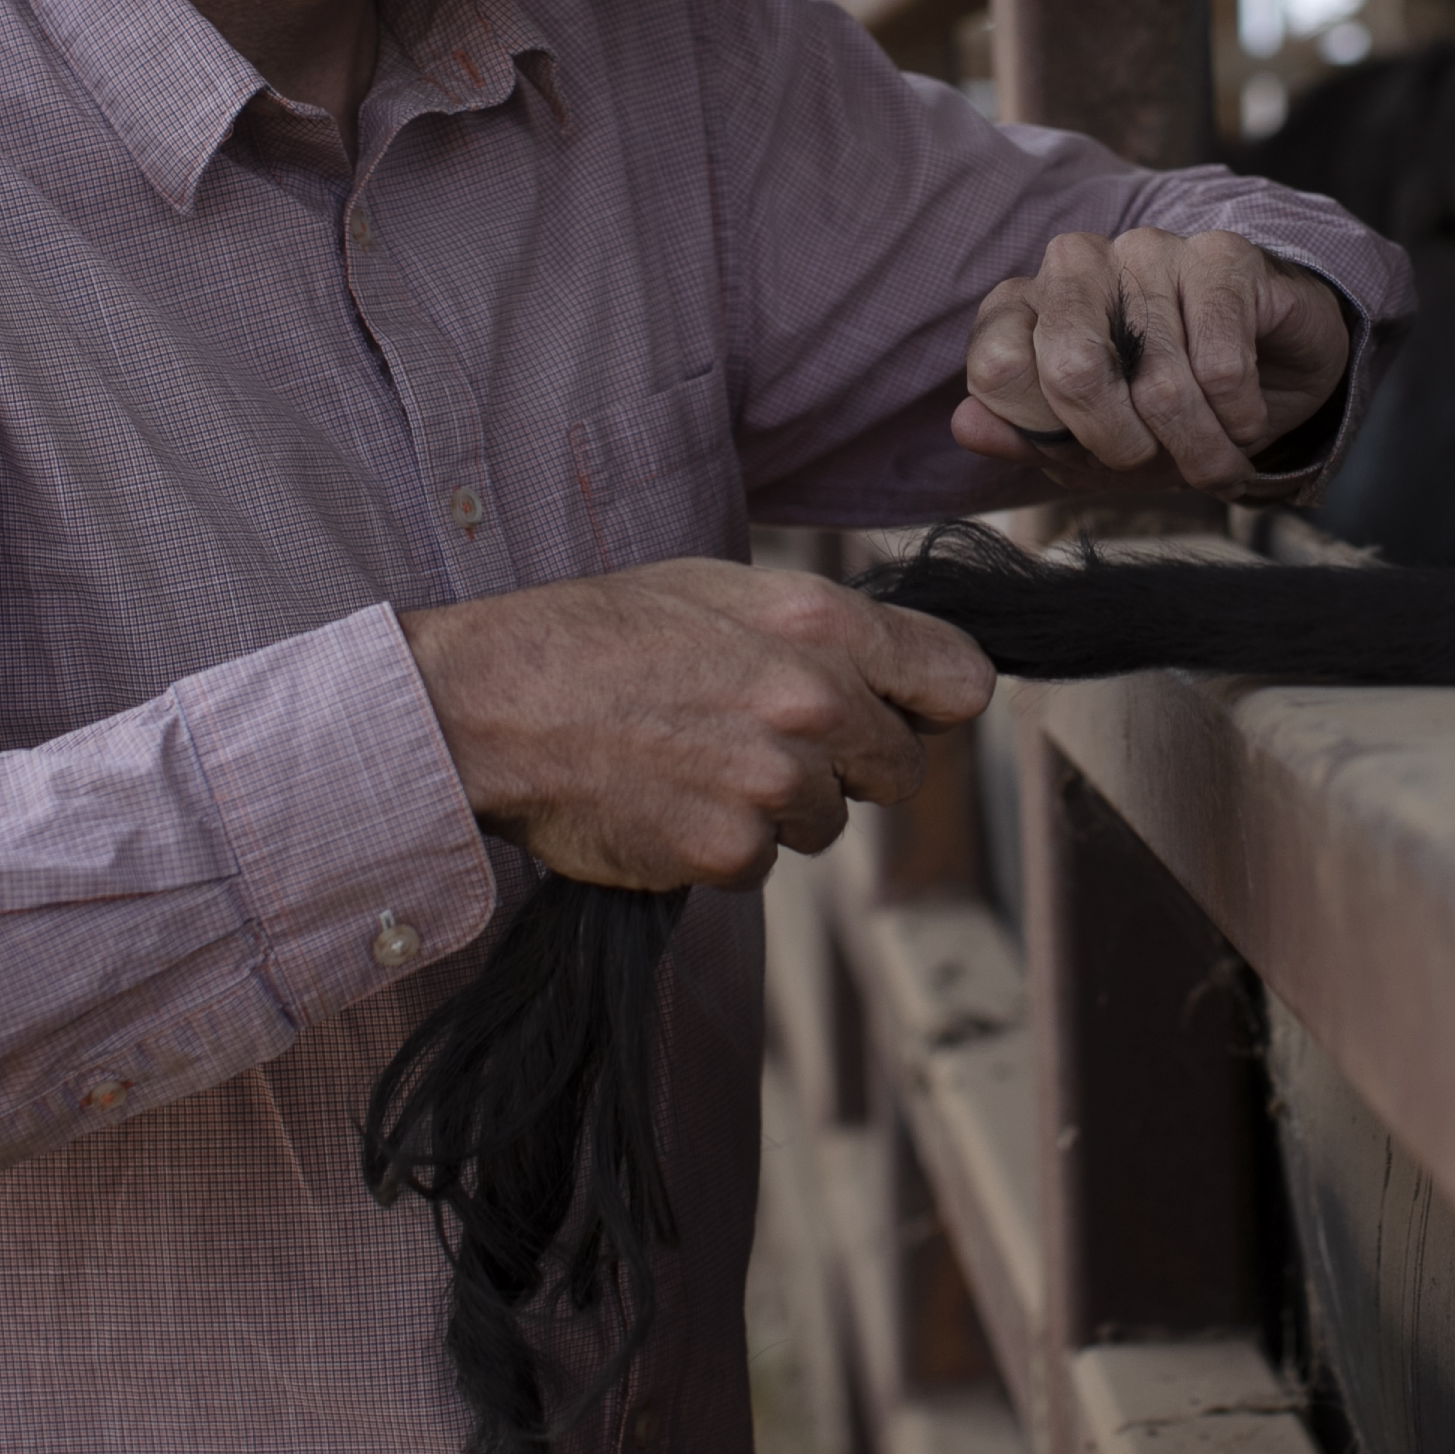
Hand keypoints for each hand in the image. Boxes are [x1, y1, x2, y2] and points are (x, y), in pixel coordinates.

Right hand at [401, 559, 995, 889]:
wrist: (494, 700)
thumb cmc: (601, 634)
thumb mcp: (722, 588)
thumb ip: (823, 629)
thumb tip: (898, 674)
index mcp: (822, 621)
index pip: (960, 680)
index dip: (931, 702)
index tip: (902, 710)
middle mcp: (815, 701)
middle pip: (904, 769)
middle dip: (853, 764)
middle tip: (769, 740)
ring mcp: (775, 783)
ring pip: (827, 822)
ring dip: (779, 807)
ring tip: (696, 759)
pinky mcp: (729, 850)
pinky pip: (760, 865)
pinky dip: (721, 845)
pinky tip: (666, 798)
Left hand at [954, 228, 1350, 494]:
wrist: (1272, 376)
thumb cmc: (1164, 412)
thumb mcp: (1090, 447)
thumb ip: (1026, 437)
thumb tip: (965, 425)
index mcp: (1027, 306)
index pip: (997, 368)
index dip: (1050, 433)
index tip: (1090, 448)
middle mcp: (1077, 264)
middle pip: (1072, 371)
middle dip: (1125, 446)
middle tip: (1158, 460)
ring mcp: (1147, 250)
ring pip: (1162, 384)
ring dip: (1201, 448)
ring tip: (1217, 453)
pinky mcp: (1221, 255)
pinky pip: (1221, 367)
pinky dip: (1240, 417)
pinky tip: (1245, 411)